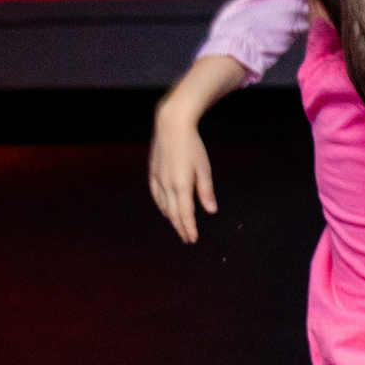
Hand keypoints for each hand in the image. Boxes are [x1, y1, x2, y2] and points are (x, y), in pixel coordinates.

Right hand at [148, 109, 215, 242]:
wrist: (170, 126)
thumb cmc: (192, 146)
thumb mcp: (204, 168)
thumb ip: (206, 191)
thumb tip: (211, 211)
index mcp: (181, 185)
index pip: (185, 214)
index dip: (189, 228)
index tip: (193, 239)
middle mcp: (167, 185)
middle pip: (174, 213)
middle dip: (181, 227)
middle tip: (187, 239)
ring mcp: (158, 179)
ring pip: (164, 205)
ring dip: (172, 219)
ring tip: (179, 228)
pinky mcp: (153, 172)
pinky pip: (156, 195)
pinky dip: (162, 206)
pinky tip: (166, 210)